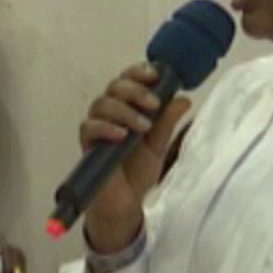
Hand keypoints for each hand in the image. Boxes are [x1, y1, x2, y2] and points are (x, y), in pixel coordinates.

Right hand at [77, 63, 190, 252]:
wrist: (126, 201)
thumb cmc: (139, 170)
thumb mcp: (160, 145)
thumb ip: (168, 122)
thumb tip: (183, 99)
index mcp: (128, 106)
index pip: (129, 79)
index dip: (139, 72)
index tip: (155, 74)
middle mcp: (111, 112)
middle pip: (115, 86)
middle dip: (135, 90)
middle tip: (154, 104)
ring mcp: (97, 127)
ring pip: (102, 103)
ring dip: (125, 110)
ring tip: (143, 126)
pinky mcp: (88, 144)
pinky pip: (89, 127)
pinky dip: (105, 127)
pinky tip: (121, 135)